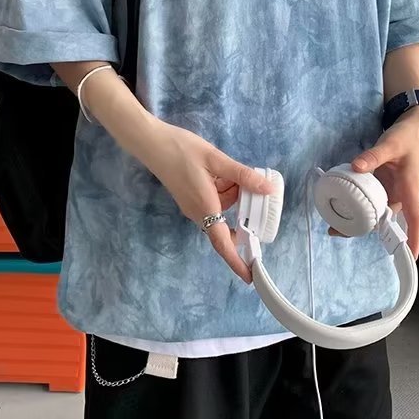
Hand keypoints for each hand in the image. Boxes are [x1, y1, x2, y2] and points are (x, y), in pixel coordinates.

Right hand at [143, 121, 272, 283]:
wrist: (150, 142)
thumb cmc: (180, 149)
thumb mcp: (215, 159)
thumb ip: (242, 175)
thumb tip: (267, 189)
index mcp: (204, 207)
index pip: (222, 242)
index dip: (237, 261)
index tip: (251, 276)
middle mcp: (197, 212)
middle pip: (226, 223)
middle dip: (241, 211)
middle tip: (254, 193)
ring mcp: (192, 206)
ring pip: (220, 209)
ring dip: (231, 194)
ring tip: (228, 171)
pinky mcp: (189, 197)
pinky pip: (213, 201)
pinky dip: (222, 190)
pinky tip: (220, 172)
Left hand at [339, 106, 418, 257]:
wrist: (415, 126)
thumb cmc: (408, 137)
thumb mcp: (391, 144)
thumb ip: (374, 155)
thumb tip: (356, 168)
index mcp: (408, 189)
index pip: (415, 219)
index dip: (414, 238)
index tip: (411, 256)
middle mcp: (400, 194)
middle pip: (387, 221)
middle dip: (366, 231)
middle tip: (336, 232)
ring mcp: (391, 190)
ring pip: (377, 212)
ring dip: (358, 219)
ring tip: (333, 223)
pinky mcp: (383, 184)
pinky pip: (371, 199)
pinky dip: (358, 205)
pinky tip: (341, 205)